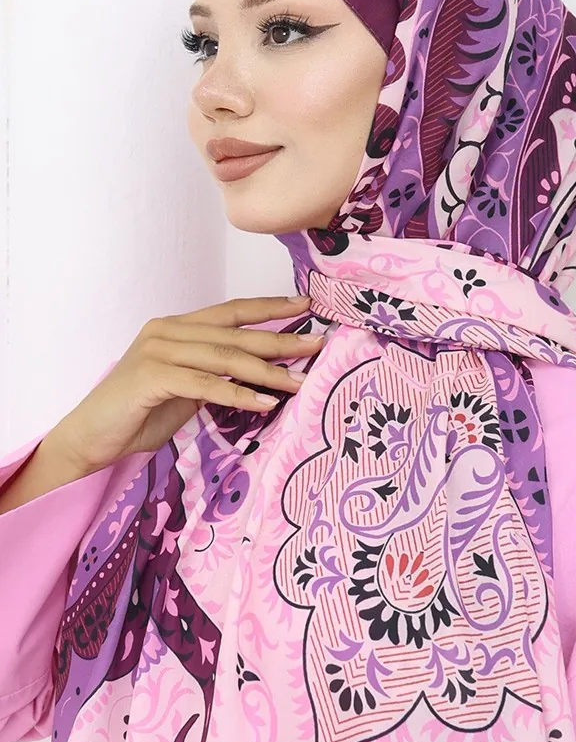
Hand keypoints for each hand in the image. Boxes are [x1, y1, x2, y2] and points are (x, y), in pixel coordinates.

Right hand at [50, 295, 322, 472]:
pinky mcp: (152, 377)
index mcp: (176, 327)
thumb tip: (261, 373)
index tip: (306, 304)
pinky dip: (238, 394)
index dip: (269, 306)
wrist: (91, 437)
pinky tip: (264, 403)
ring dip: (268, 372)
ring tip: (299, 382)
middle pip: (235, 333)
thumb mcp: (187, 388)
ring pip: (225, 357)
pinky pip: (206, 384)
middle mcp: (167, 331)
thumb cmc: (139, 414)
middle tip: (318, 344)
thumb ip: (217, 373)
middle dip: (280, 339)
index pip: (230, 311)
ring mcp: (157, 351)